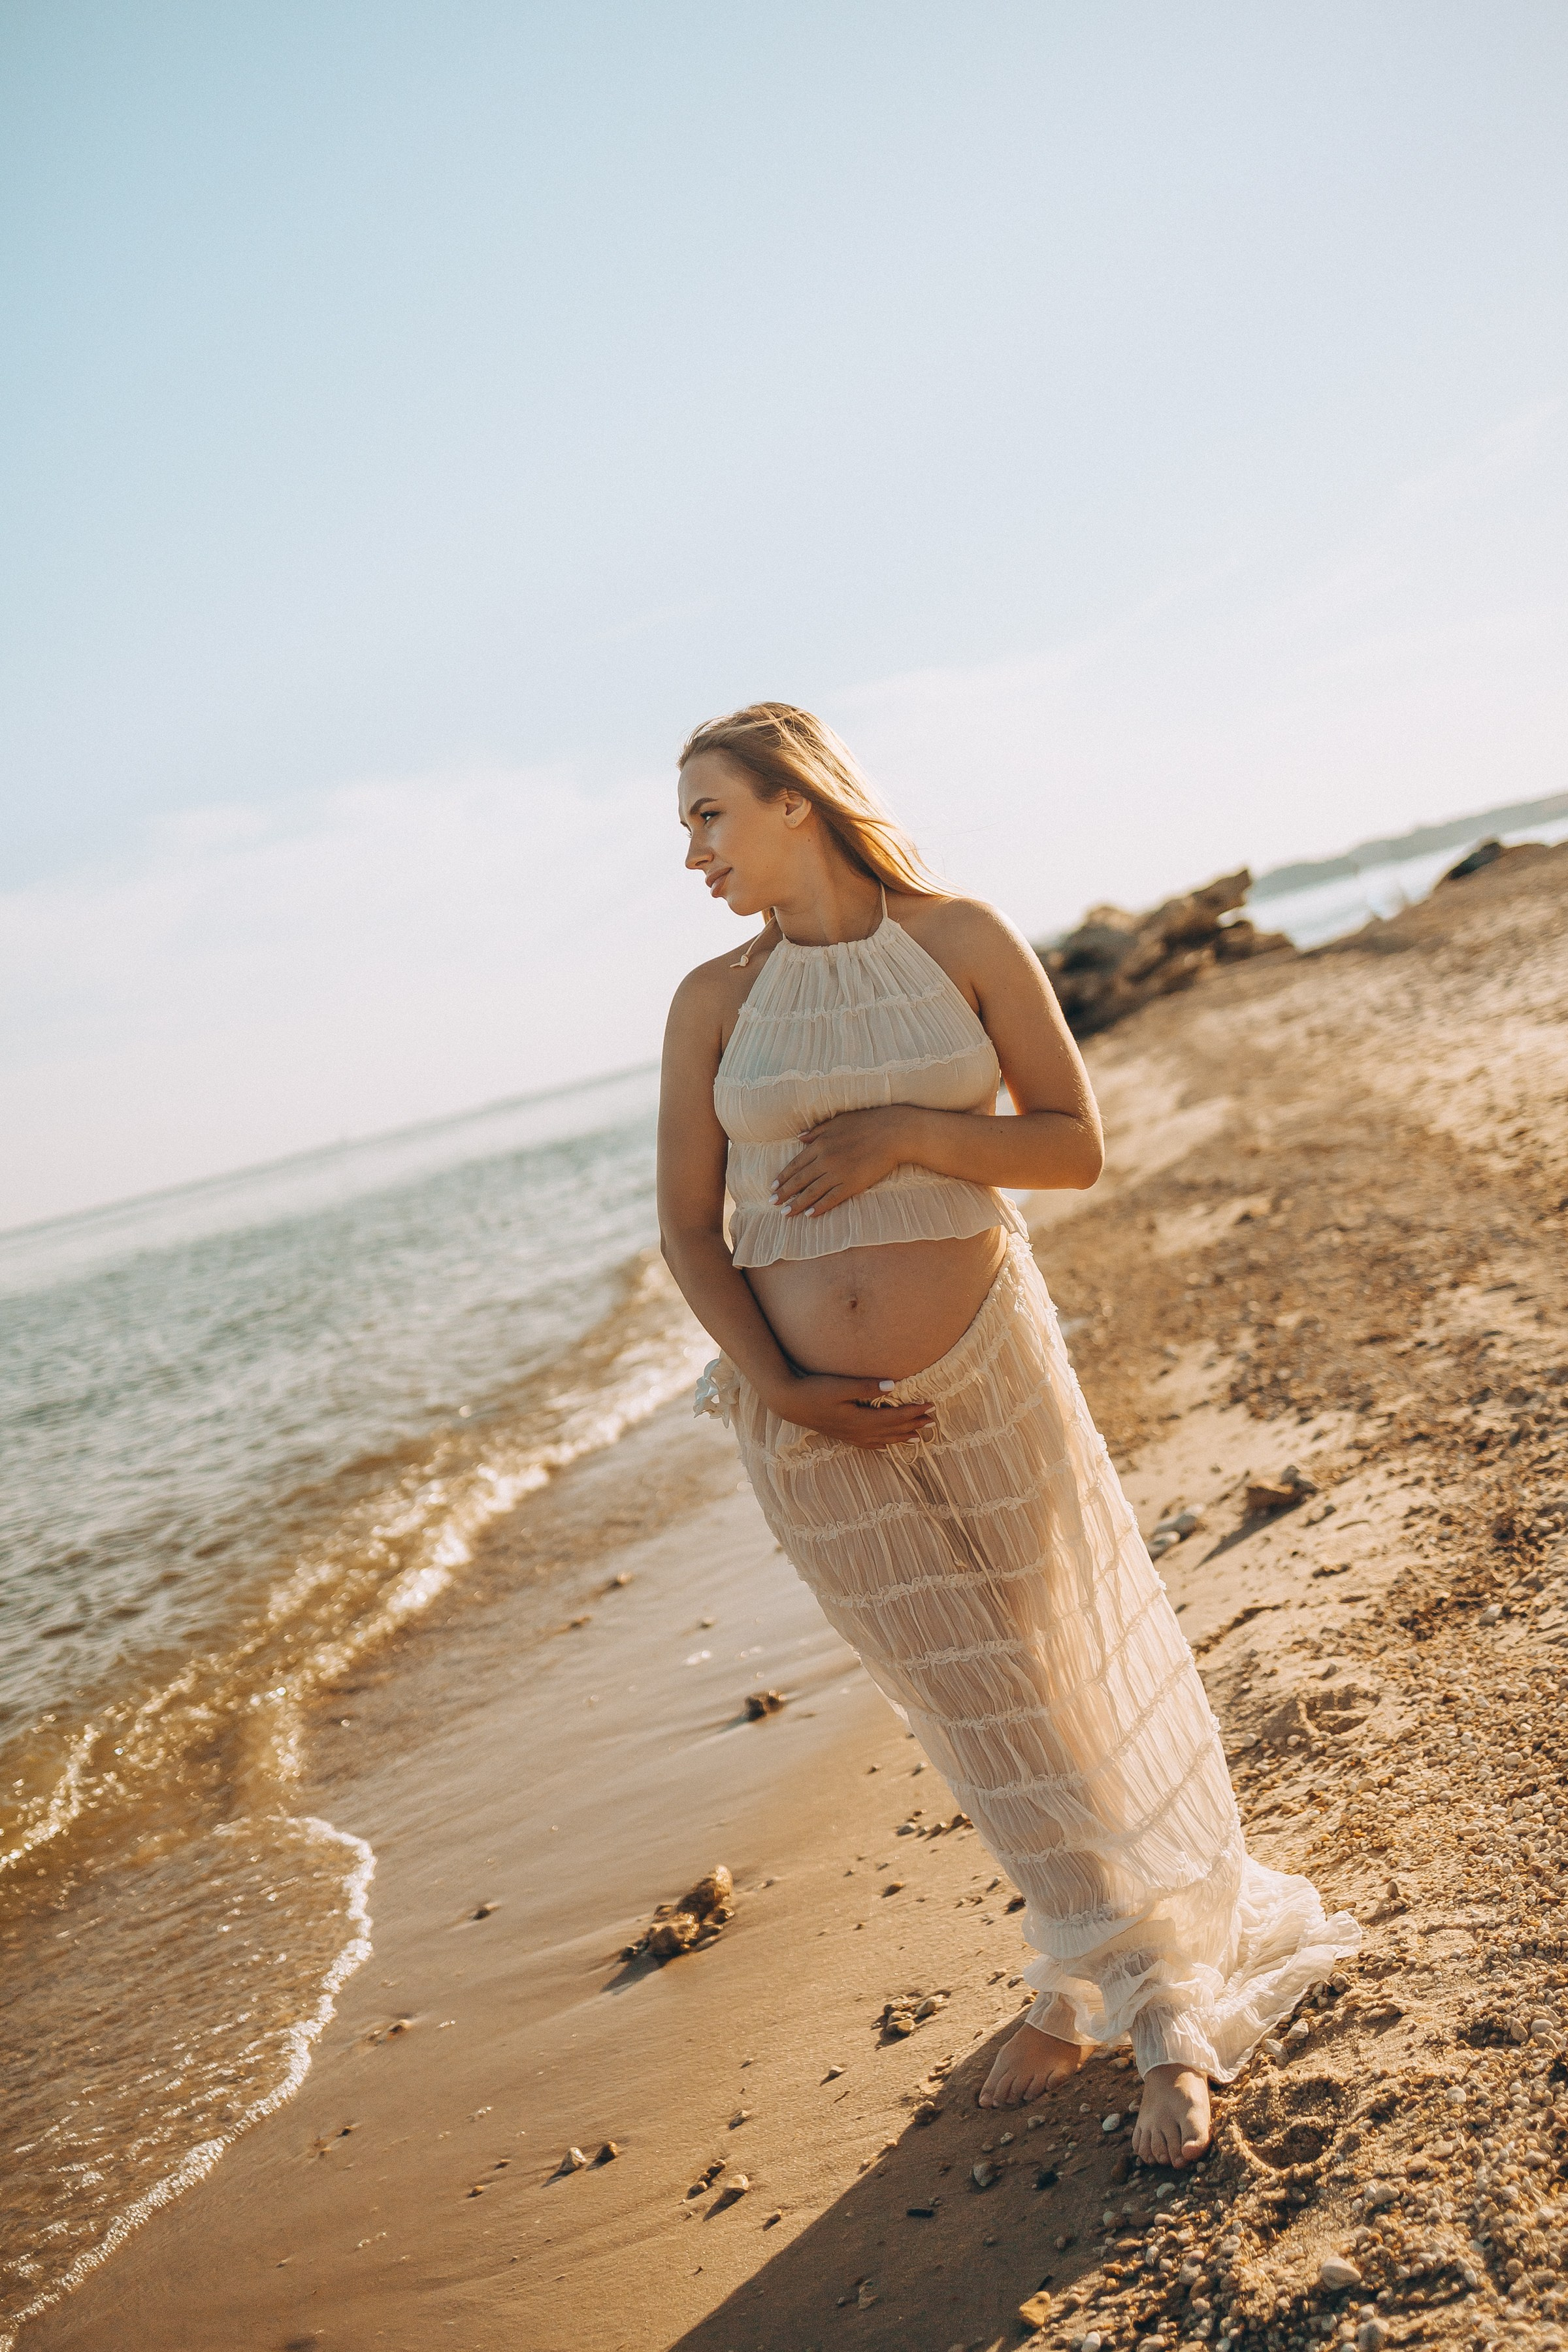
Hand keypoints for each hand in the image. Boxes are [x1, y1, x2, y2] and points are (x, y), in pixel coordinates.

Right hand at [765, 1371, 935, 1448]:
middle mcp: (858, 1432)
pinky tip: (888, 1445)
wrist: (790, 1402)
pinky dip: (883, 1444)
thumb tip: (893, 1386)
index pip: (895, 1418)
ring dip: (902, 1436)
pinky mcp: (843, 1435)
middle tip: (933, 1420)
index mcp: (860, 1420)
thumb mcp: (840, 1386)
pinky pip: (870, 1445)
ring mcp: (850, 1436)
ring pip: (883, 1440)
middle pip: (893, 1431)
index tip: (930, 1404)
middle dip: (913, 1425)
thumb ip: (866, 1387)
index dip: (914, 1412)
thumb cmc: (814, 1390)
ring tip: (919, 1436)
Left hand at [770, 1107, 911, 1220]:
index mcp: (820, 1144)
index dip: (783, 1177)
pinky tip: (809, 1215)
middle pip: (800, 1180)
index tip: (773, 1187)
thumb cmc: (866, 1123)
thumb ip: (816, 1131)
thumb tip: (799, 1137)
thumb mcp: (837, 1121)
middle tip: (772, 1203)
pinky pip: (832, 1198)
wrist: (892, 1133)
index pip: (796, 1164)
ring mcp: (838, 1173)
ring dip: (797, 1204)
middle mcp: (825, 1160)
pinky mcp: (852, 1184)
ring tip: (785, 1213)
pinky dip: (820, 1207)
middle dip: (784, 1193)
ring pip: (812, 1192)